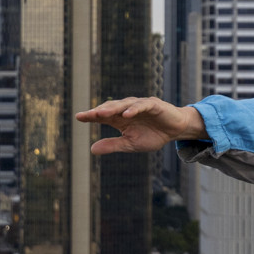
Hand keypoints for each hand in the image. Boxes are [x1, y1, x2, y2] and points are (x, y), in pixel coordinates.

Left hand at [77, 97, 207, 154]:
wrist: (175, 130)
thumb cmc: (153, 135)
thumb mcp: (130, 144)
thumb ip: (113, 145)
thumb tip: (91, 149)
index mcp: (120, 119)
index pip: (102, 116)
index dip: (91, 116)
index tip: (78, 117)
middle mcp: (127, 109)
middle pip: (110, 108)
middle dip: (98, 111)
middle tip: (87, 115)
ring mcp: (140, 105)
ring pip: (124, 104)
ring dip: (112, 108)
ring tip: (101, 113)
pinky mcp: (153, 105)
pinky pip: (142, 105)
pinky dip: (134, 109)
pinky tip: (126, 114)